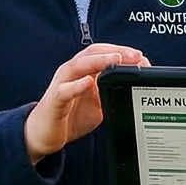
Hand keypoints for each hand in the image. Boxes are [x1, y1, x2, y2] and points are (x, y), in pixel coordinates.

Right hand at [24, 44, 149, 162]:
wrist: (45, 133)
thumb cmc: (70, 115)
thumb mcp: (98, 103)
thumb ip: (112, 91)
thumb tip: (134, 83)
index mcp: (83, 71)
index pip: (102, 53)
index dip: (121, 51)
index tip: (140, 56)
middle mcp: (71, 73)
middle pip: (92, 53)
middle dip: (114, 52)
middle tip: (134, 55)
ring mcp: (61, 84)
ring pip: (78, 66)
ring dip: (98, 61)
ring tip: (116, 60)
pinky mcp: (54, 100)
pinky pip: (64, 90)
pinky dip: (76, 85)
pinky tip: (88, 82)